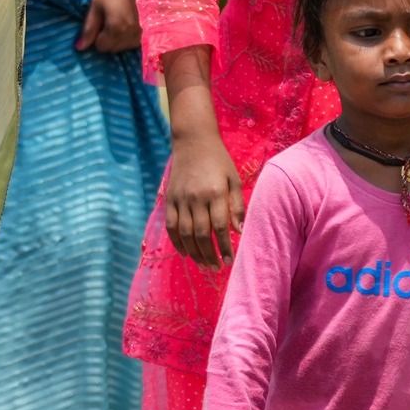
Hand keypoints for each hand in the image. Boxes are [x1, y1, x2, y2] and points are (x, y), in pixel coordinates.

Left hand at [76, 0, 139, 54]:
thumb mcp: (96, 6)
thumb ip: (89, 28)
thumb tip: (80, 47)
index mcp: (115, 29)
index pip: (101, 47)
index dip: (97, 38)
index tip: (99, 26)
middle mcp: (129, 35)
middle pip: (113, 49)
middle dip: (107, 40)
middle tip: (108, 23)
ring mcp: (140, 34)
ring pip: (124, 48)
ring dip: (118, 40)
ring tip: (118, 23)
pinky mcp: (146, 31)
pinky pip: (134, 43)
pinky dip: (128, 38)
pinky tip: (127, 26)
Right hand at [163, 127, 243, 267]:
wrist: (193, 141)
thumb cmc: (219, 161)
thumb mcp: (234, 179)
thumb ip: (236, 205)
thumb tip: (239, 231)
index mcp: (215, 193)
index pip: (220, 227)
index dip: (225, 246)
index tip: (230, 260)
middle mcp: (196, 198)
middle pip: (201, 234)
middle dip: (209, 255)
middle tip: (216, 268)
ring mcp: (180, 199)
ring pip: (185, 233)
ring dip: (194, 252)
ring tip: (203, 265)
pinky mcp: (170, 199)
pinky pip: (171, 225)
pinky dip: (176, 242)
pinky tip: (185, 253)